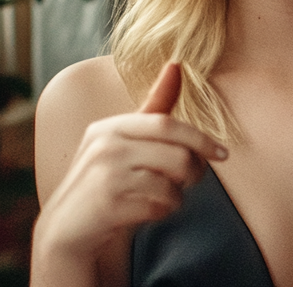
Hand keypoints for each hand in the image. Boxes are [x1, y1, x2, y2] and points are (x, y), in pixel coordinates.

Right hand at [34, 63, 227, 258]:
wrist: (70, 228)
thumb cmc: (108, 180)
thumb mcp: (125, 141)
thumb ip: (154, 108)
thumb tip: (177, 64)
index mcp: (110, 127)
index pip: (166, 125)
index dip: (200, 138)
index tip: (222, 153)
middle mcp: (104, 146)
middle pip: (177, 156)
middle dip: (194, 171)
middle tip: (192, 181)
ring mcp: (104, 175)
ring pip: (171, 185)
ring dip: (175, 196)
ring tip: (161, 197)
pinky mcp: (109, 205)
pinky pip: (159, 207)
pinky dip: (162, 212)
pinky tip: (146, 212)